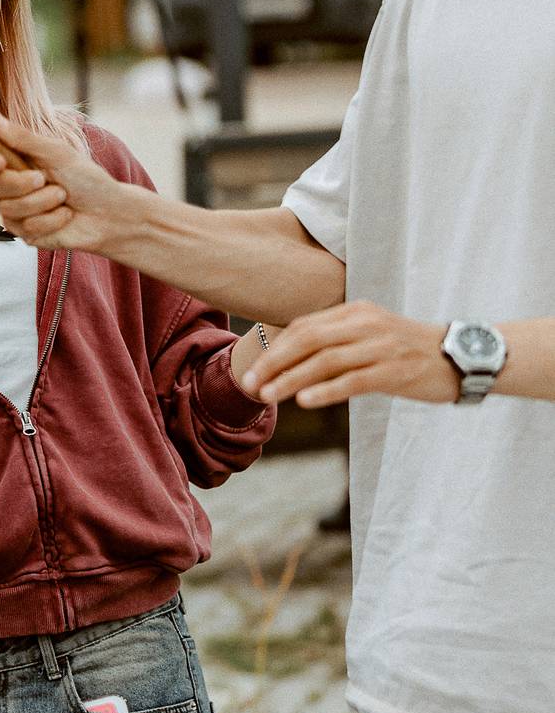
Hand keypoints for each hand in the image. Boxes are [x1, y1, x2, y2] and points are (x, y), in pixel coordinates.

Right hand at [0, 111, 122, 252]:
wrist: (109, 213)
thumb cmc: (86, 179)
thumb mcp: (56, 152)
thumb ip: (22, 138)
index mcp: (15, 162)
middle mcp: (10, 186)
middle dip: (20, 184)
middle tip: (44, 179)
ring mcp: (16, 212)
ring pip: (9, 208)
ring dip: (43, 202)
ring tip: (62, 197)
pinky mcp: (25, 234)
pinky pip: (26, 228)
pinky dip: (51, 220)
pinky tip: (64, 216)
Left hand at [240, 302, 456, 407]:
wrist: (460, 357)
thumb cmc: (408, 349)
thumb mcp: (371, 332)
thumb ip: (337, 338)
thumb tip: (291, 354)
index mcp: (356, 311)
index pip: (305, 326)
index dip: (275, 347)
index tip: (253, 369)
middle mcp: (365, 324)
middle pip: (309, 340)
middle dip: (275, 363)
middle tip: (251, 385)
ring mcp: (381, 347)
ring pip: (326, 361)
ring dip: (291, 379)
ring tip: (268, 396)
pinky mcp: (395, 371)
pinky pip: (353, 380)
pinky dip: (325, 390)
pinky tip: (304, 400)